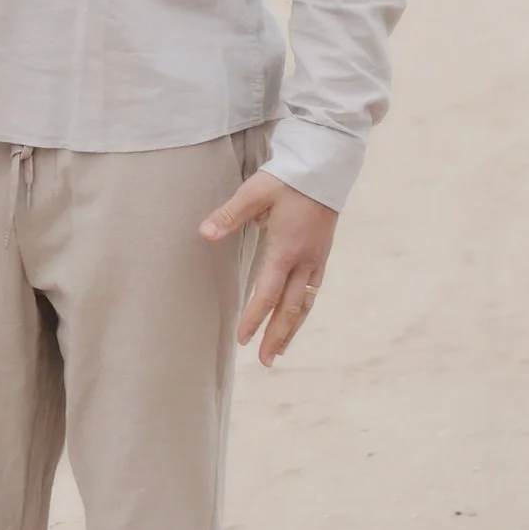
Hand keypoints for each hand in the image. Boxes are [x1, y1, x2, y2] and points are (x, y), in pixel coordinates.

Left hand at [199, 171, 337, 365]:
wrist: (325, 167)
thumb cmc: (287, 179)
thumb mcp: (254, 193)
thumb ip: (229, 216)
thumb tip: (203, 233)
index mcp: (286, 249)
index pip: (268, 293)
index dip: (255, 318)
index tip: (242, 339)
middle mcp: (305, 261)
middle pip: (291, 309)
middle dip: (277, 336)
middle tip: (265, 361)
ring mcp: (317, 260)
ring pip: (305, 304)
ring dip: (292, 329)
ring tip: (280, 351)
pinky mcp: (322, 255)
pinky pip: (313, 292)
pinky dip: (303, 312)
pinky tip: (296, 319)